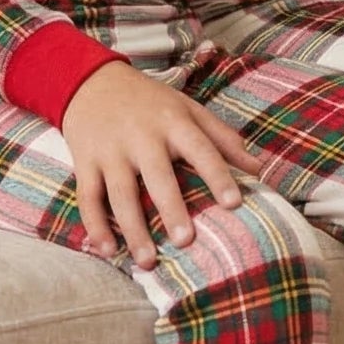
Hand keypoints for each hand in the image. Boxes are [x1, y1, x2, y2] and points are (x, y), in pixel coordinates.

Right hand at [61, 61, 263, 268]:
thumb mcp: (189, 109)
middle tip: (186, 241)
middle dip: (171, 208)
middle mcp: (142, 136)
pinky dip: (95, 225)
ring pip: (120, 193)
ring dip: (132, 228)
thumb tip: (258, 169)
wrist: (93, 82)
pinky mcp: (85, 162)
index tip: (235, 203)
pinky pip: (88, 197)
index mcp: (174, 122)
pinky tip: (106, 250)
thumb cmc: (152, 103)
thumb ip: (223, 138)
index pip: (201, 149)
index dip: (218, 175)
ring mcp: (111, 150)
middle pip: (158, 175)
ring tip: (148, 260)